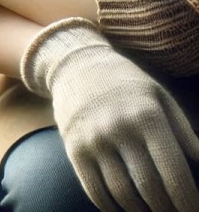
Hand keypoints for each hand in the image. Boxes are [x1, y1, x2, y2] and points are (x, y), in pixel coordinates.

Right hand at [21, 17, 198, 211]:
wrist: (75, 64)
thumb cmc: (124, 83)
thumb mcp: (159, 96)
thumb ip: (184, 131)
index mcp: (147, 116)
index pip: (174, 174)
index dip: (187, 201)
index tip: (191, 211)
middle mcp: (119, 129)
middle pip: (150, 190)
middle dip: (167, 209)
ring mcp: (94, 140)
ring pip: (123, 195)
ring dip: (141, 211)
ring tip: (152, 210)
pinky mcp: (74, 148)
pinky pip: (95, 191)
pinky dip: (112, 208)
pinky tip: (124, 207)